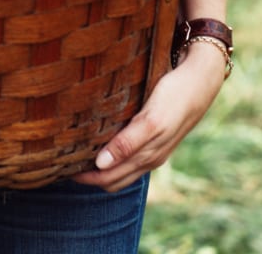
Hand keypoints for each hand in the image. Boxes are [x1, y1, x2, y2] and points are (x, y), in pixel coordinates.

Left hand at [73, 40, 227, 193]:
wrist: (200, 82)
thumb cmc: (173, 97)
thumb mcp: (150, 120)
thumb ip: (127, 143)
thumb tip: (101, 164)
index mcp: (146, 155)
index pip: (108, 178)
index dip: (85, 177)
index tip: (61, 168)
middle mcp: (149, 157)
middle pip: (112, 179)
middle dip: (88, 176)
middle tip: (60, 164)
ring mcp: (154, 150)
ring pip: (121, 171)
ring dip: (99, 170)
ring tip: (75, 156)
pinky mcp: (157, 139)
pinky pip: (131, 159)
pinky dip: (112, 159)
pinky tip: (100, 144)